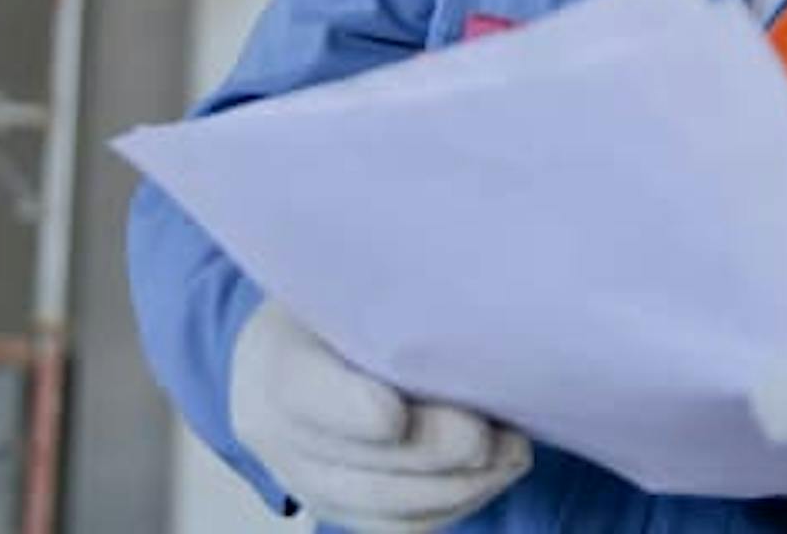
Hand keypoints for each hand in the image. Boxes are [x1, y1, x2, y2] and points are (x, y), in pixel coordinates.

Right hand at [230, 299, 530, 532]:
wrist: (292, 349)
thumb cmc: (338, 299)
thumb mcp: (348, 277)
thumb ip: (390, 290)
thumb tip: (469, 286)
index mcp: (272, 358)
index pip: (299, 391)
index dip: (348, 409)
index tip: (395, 414)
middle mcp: (276, 431)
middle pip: (353, 461)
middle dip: (432, 453)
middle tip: (493, 434)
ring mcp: (306, 478)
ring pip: (383, 503)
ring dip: (459, 485)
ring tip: (513, 452)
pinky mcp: (340, 508)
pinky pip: (401, 525)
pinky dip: (456, 504)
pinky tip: (497, 472)